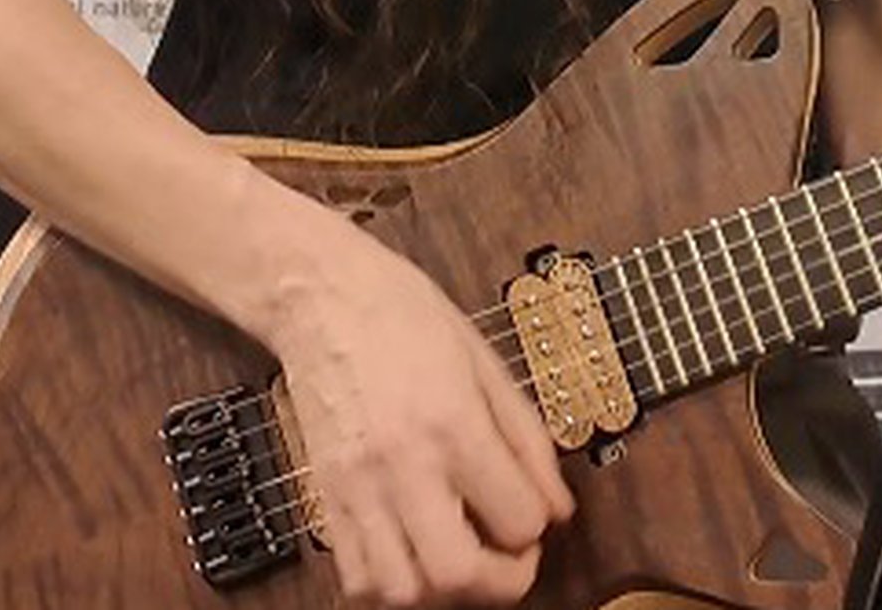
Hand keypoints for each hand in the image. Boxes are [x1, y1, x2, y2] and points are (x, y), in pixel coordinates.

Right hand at [265, 221, 574, 606]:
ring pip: (400, 590)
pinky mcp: (324, 498)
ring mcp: (356, 488)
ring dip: (442, 589)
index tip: (534, 513)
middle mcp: (402, 466)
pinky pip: (355, 576)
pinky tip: (414, 554)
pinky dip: (392, 584)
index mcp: (453, 425)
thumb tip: (558, 508)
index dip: (538, 527)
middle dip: (499, 582)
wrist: (323, 300)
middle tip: (510, 557)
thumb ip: (529, 443)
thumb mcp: (489, 366)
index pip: (517, 519)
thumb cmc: (406, 320)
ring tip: (461, 556)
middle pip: (456, 573)